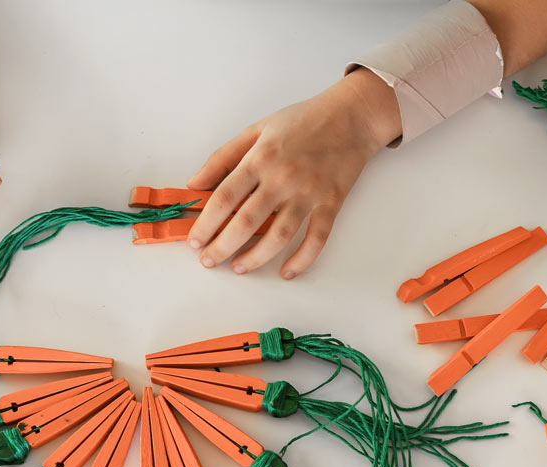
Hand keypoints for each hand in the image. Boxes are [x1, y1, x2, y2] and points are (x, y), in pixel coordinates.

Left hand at [186, 67, 399, 278]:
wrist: (352, 115)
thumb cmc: (302, 121)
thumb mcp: (256, 129)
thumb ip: (223, 157)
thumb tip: (195, 184)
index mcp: (261, 158)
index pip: (224, 198)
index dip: (206, 224)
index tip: (195, 241)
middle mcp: (283, 177)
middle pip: (246, 222)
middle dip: (222, 247)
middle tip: (209, 261)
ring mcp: (309, 192)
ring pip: (279, 236)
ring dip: (256, 258)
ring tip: (238, 268)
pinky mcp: (332, 202)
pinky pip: (317, 238)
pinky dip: (302, 259)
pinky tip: (287, 271)